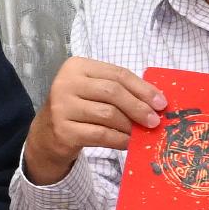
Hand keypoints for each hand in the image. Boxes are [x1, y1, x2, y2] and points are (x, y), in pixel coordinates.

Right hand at [25, 56, 162, 183]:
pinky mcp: (63, 130)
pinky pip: (100, 134)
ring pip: (108, 114)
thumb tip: (156, 102)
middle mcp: (66, 83)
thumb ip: (119, 90)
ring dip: (130, 126)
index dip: (143, 88)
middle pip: (113, 92)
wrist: (47, 134)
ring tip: (140, 133)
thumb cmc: (78, 109)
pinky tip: (128, 143)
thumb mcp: (94, 91)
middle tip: (155, 121)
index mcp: (77, 66)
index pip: (117, 74)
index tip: (161, 103)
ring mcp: (62, 107)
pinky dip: (119, 139)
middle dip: (138, 107)